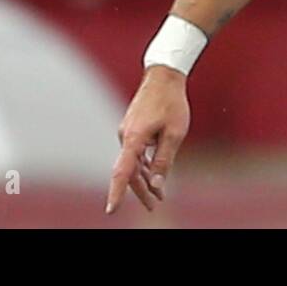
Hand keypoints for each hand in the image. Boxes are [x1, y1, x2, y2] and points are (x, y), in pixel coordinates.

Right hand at [106, 65, 189, 214]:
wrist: (164, 76)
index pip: (123, 172)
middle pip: (130, 171)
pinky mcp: (132, 129)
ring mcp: (128, 132)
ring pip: (133, 162)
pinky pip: (135, 153)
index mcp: (134, 138)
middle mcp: (126, 136)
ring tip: (158, 195)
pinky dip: (145, 165)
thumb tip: (157, 184)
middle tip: (153, 206)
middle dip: (141, 191)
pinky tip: (154, 174)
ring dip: (145, 179)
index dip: (117, 192)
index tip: (111, 209)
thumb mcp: (175, 133)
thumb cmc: (171, 102)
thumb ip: (164, 159)